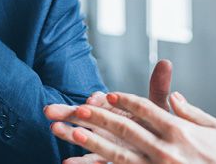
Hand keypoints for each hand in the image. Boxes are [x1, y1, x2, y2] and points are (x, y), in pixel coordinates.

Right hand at [45, 59, 173, 162]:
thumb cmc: (160, 126)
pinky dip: (80, 162)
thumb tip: (165, 63)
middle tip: (51, 110)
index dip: (97, 100)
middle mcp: (108, 124)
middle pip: (85, 116)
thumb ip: (158, 88)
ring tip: (55, 129)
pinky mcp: (107, 158)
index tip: (93, 99)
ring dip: (68, 133)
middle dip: (68, 112)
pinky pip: (93, 162)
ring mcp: (105, 142)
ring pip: (84, 137)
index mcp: (117, 109)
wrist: (159, 144)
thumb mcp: (158, 107)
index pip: (103, 102)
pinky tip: (67, 163)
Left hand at [50, 92, 215, 163]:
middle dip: (98, 118)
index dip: (125, 101)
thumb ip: (192, 113)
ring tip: (73, 134)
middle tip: (76, 109)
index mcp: (181, 132)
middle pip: (126, 130)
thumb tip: (175, 97)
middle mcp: (168, 151)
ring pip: (120, 156)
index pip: (147, 110)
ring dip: (94, 144)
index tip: (107, 94)